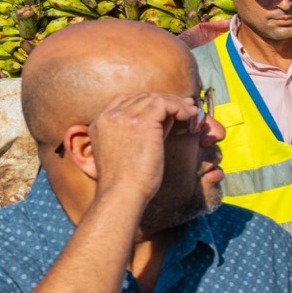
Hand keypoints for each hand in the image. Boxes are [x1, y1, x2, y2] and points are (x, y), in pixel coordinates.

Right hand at [85, 92, 203, 209]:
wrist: (122, 194)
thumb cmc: (127, 182)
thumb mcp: (127, 151)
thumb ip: (140, 131)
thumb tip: (166, 117)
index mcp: (100, 123)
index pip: (125, 100)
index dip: (149, 102)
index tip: (167, 110)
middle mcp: (108, 116)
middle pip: (142, 97)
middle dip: (166, 101)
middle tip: (186, 108)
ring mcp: (122, 117)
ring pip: (154, 98)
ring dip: (176, 104)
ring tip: (191, 113)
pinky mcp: (139, 123)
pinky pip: (164, 104)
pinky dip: (180, 108)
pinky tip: (190, 117)